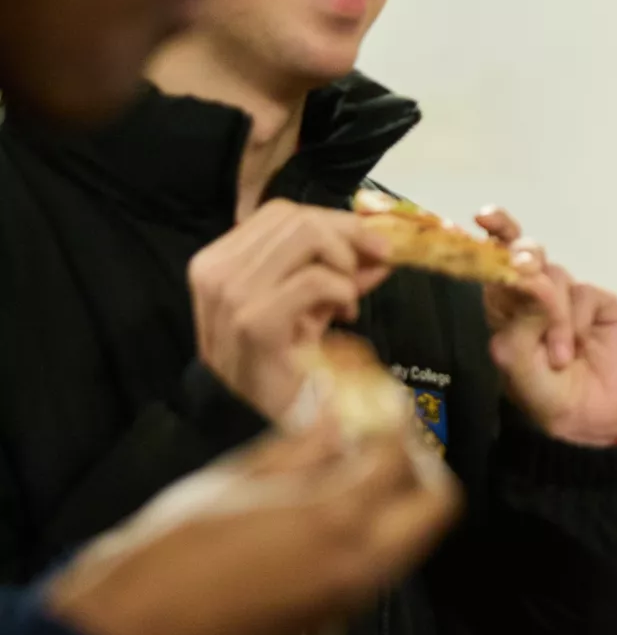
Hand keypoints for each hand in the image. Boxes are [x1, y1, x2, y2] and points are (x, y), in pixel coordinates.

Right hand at [43, 418, 459, 634]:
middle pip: (436, 506)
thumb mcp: (232, 482)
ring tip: (357, 469)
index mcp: (334, 520)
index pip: (399, 456)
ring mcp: (351, 597)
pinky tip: (331, 510)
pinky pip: (379, 566)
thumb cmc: (166, 557)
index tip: (380, 398)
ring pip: (413, 540)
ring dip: (400, 501)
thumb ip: (298, 449)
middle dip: (420, 465)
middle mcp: (359, 564)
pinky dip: (374, 532)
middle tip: (386, 438)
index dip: (393, 418)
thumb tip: (334, 420)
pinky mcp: (332, 617)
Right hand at [189, 200, 391, 419]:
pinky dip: (342, 291)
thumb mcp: (307, 308)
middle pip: (296, 219)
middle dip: (348, 236)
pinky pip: (314, 280)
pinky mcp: (254, 320)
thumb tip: (380, 250)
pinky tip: (344, 315)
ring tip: (348, 299)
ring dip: (344, 264)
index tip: (371, 244)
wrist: (248, 421)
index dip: (334, 222)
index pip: (281, 213)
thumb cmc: (276, 365)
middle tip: (375, 265)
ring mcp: (232, 293)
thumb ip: (338, 274)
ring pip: (305, 237)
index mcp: (219, 260)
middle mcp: (217, 270)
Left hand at [476, 207, 616, 446]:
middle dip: (526, 255)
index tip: (484, 216)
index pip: (494, 256)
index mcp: (504, 301)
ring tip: (559, 357)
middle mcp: (534, 292)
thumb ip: (521, 313)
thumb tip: (535, 275)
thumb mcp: (515, 355)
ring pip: (558, 277)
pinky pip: (587, 295)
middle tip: (526, 266)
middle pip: (529, 250)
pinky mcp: (600, 305)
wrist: (582, 420)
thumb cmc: (539, 391)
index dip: (493, 232)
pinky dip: (579, 321)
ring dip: (556, 318)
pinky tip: (579, 348)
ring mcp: (570, 297)